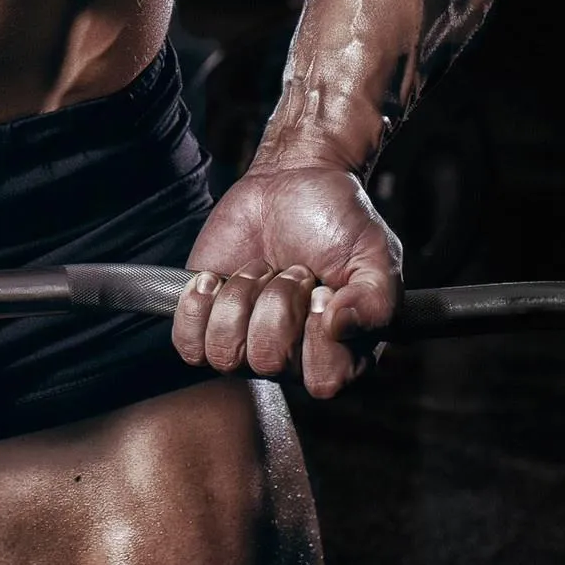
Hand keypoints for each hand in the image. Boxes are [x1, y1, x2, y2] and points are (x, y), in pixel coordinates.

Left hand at [175, 156, 401, 398]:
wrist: (293, 181)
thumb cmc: (339, 223)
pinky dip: (199, 305)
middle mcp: (292, 359)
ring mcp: (246, 342)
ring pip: (225, 353)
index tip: (324, 292)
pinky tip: (217, 277)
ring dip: (240, 297)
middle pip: (268, 361)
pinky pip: (188, 344)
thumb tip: (340, 328)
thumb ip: (376, 302)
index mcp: (340, 355)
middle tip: (292, 270)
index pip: (322, 382)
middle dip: (278, 301)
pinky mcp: (206, 323)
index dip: (317, 335)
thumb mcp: (376, 257)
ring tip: (260, 269)